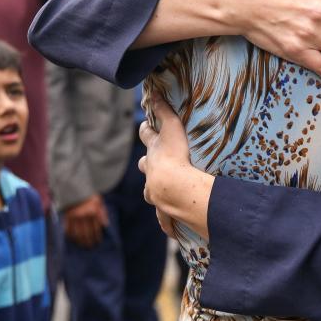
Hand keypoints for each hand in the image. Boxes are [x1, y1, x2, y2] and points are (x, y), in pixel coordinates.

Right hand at [62, 194, 108, 247]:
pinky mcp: (67, 216)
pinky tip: (73, 240)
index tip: (97, 242)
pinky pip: (68, 229)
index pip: (96, 229)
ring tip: (82, 245)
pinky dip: (70, 236)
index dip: (97, 237)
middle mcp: (84, 215)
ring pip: (77, 233)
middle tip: (90, 247)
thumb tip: (105, 225)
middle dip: (89, 241)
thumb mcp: (99, 202)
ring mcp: (75, 216)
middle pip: (87, 233)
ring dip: (80, 241)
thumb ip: (103, 213)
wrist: (75, 188)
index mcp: (93, 212)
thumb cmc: (89, 195)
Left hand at [138, 97, 212, 238]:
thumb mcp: (172, 128)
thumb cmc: (175, 156)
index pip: (146, 137)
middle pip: (144, 165)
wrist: (174, 188)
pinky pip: (164, 218)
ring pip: (149, 191)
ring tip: (161, 192)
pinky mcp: (164, 209)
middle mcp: (150, 173)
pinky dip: (166, 223)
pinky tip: (171, 231)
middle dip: (147, 163)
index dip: (146, 130)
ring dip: (154, 190)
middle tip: (152, 162)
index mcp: (153, 153)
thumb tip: (153, 90)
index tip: (145, 126)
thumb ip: (164, 110)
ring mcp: (155, 192)